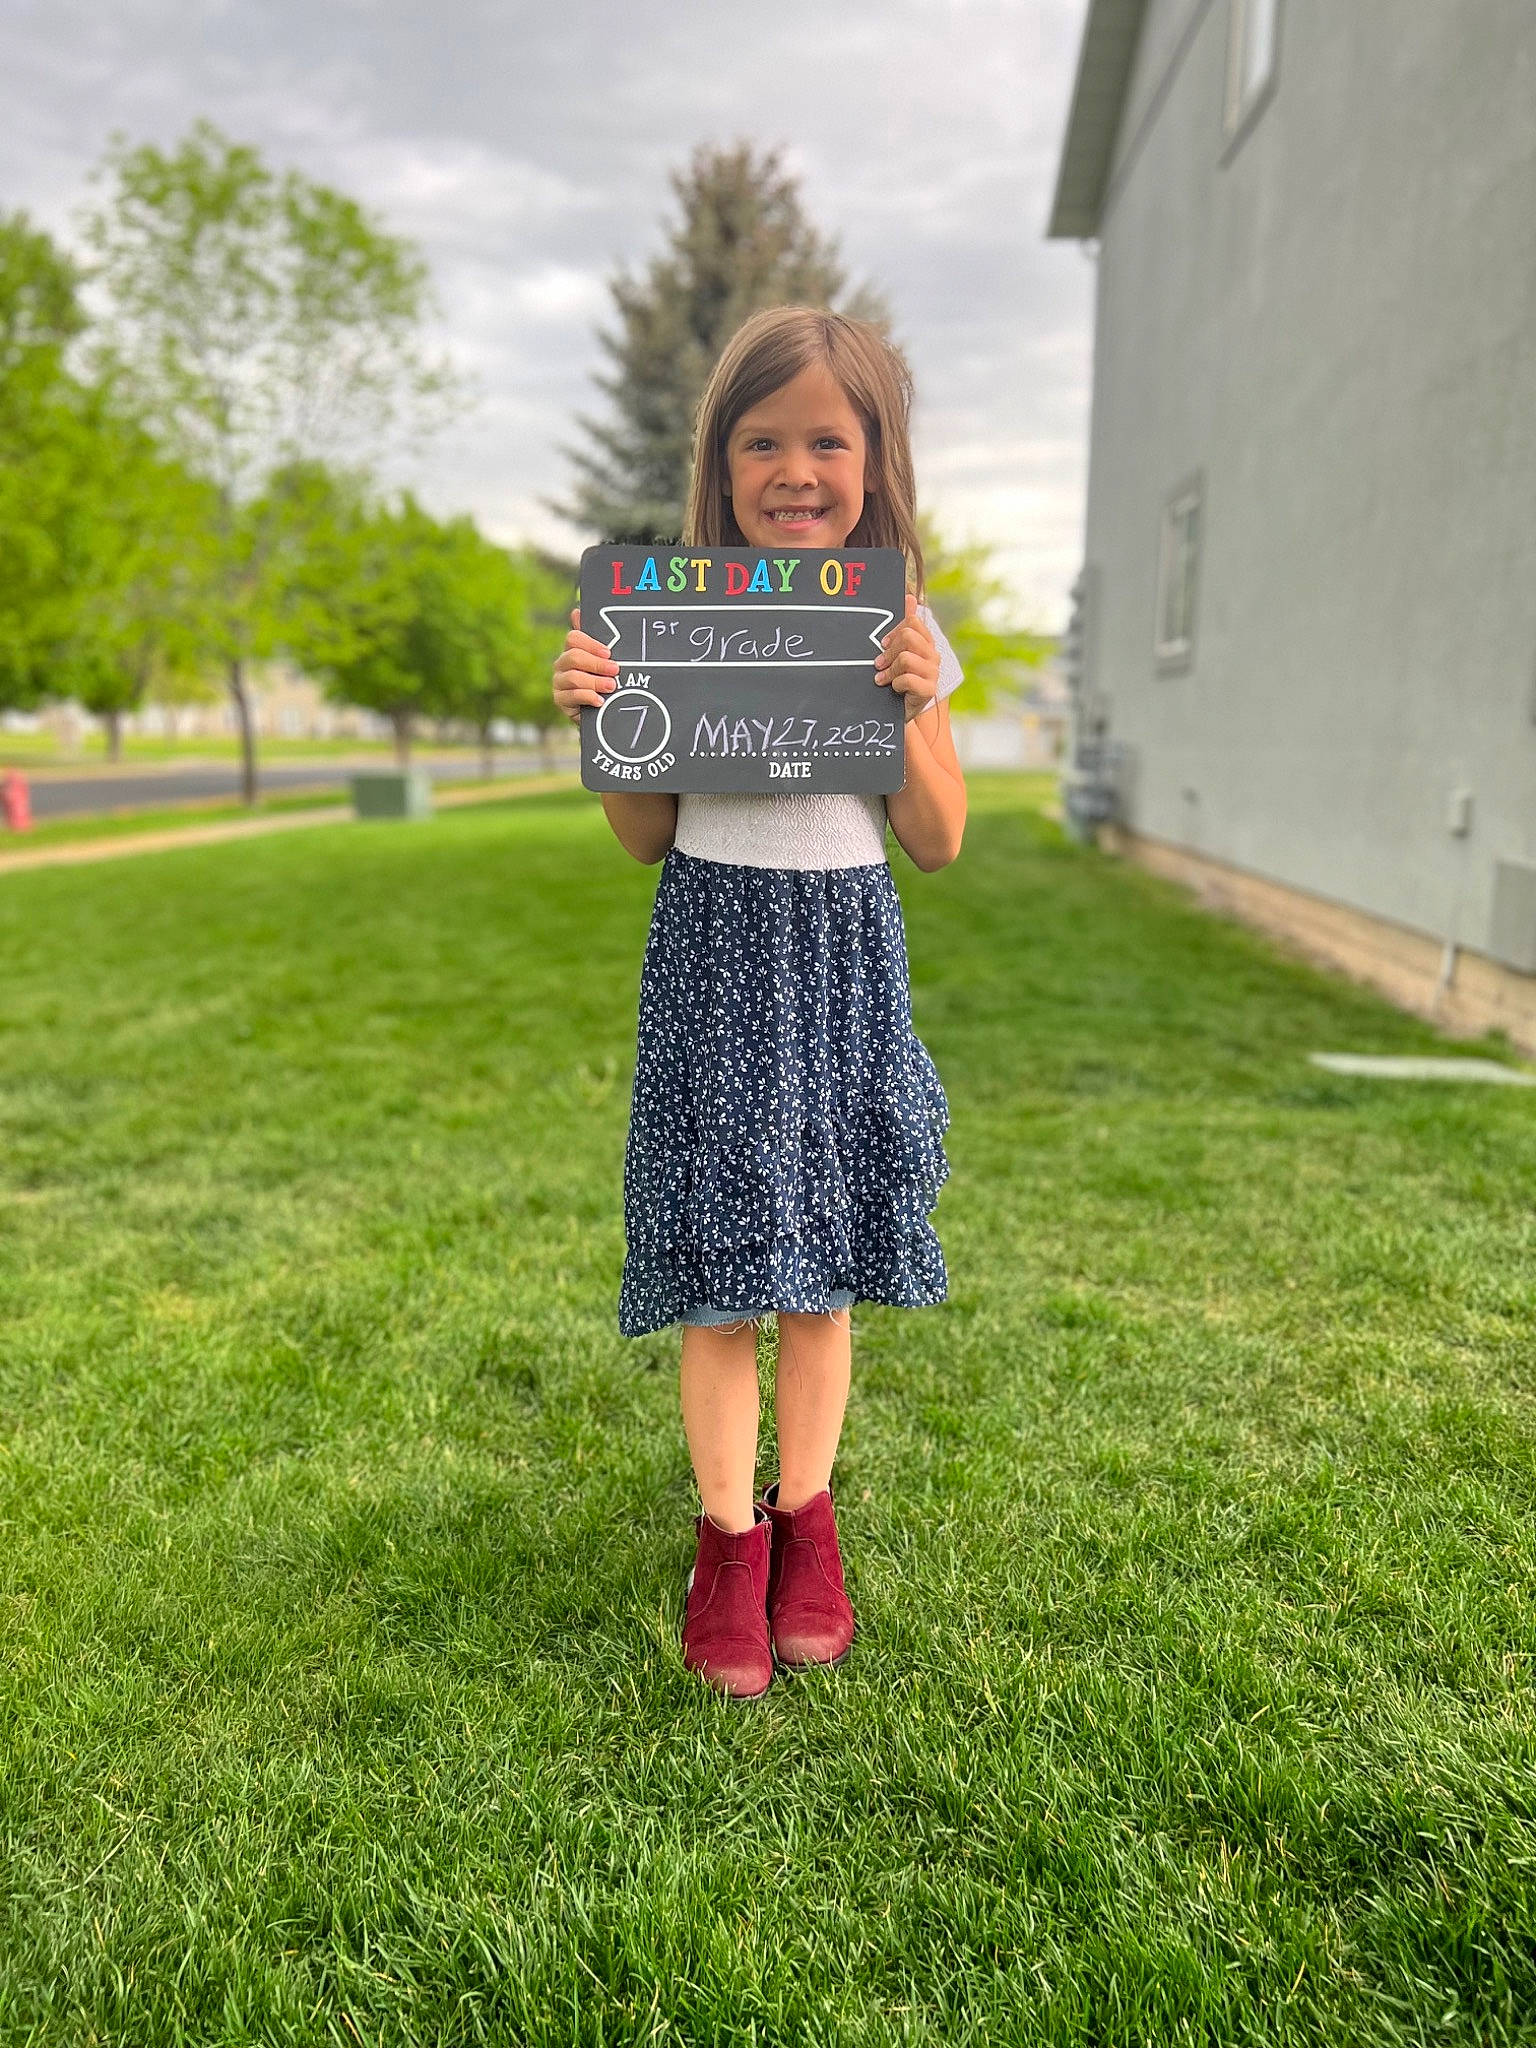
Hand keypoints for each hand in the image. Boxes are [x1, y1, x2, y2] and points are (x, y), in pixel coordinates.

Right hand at [552, 607, 618, 724]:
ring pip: (573, 677)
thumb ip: (595, 639)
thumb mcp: (604, 661)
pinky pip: (571, 696)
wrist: (600, 710)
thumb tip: (577, 611)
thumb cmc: (602, 681)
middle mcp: (562, 664)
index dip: (591, 644)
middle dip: (597, 664)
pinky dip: (587, 697)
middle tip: (615, 670)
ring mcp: (559, 682)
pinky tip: (599, 700)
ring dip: (595, 682)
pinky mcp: (560, 700)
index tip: (608, 652)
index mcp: (572, 650)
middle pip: (574, 657)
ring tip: (611, 687)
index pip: (573, 639)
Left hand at [874, 596, 939, 722]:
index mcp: (927, 643)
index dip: (894, 631)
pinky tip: (895, 689)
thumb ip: (904, 626)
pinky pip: (908, 678)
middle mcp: (934, 655)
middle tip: (879, 664)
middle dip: (889, 651)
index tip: (883, 644)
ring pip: (906, 658)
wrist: (901, 711)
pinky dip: (896, 684)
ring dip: (889, 670)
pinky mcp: (930, 690)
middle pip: (908, 637)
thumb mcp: (898, 651)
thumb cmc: (898, 680)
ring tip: (883, 679)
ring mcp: (934, 673)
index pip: (913, 622)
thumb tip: (910, 596)